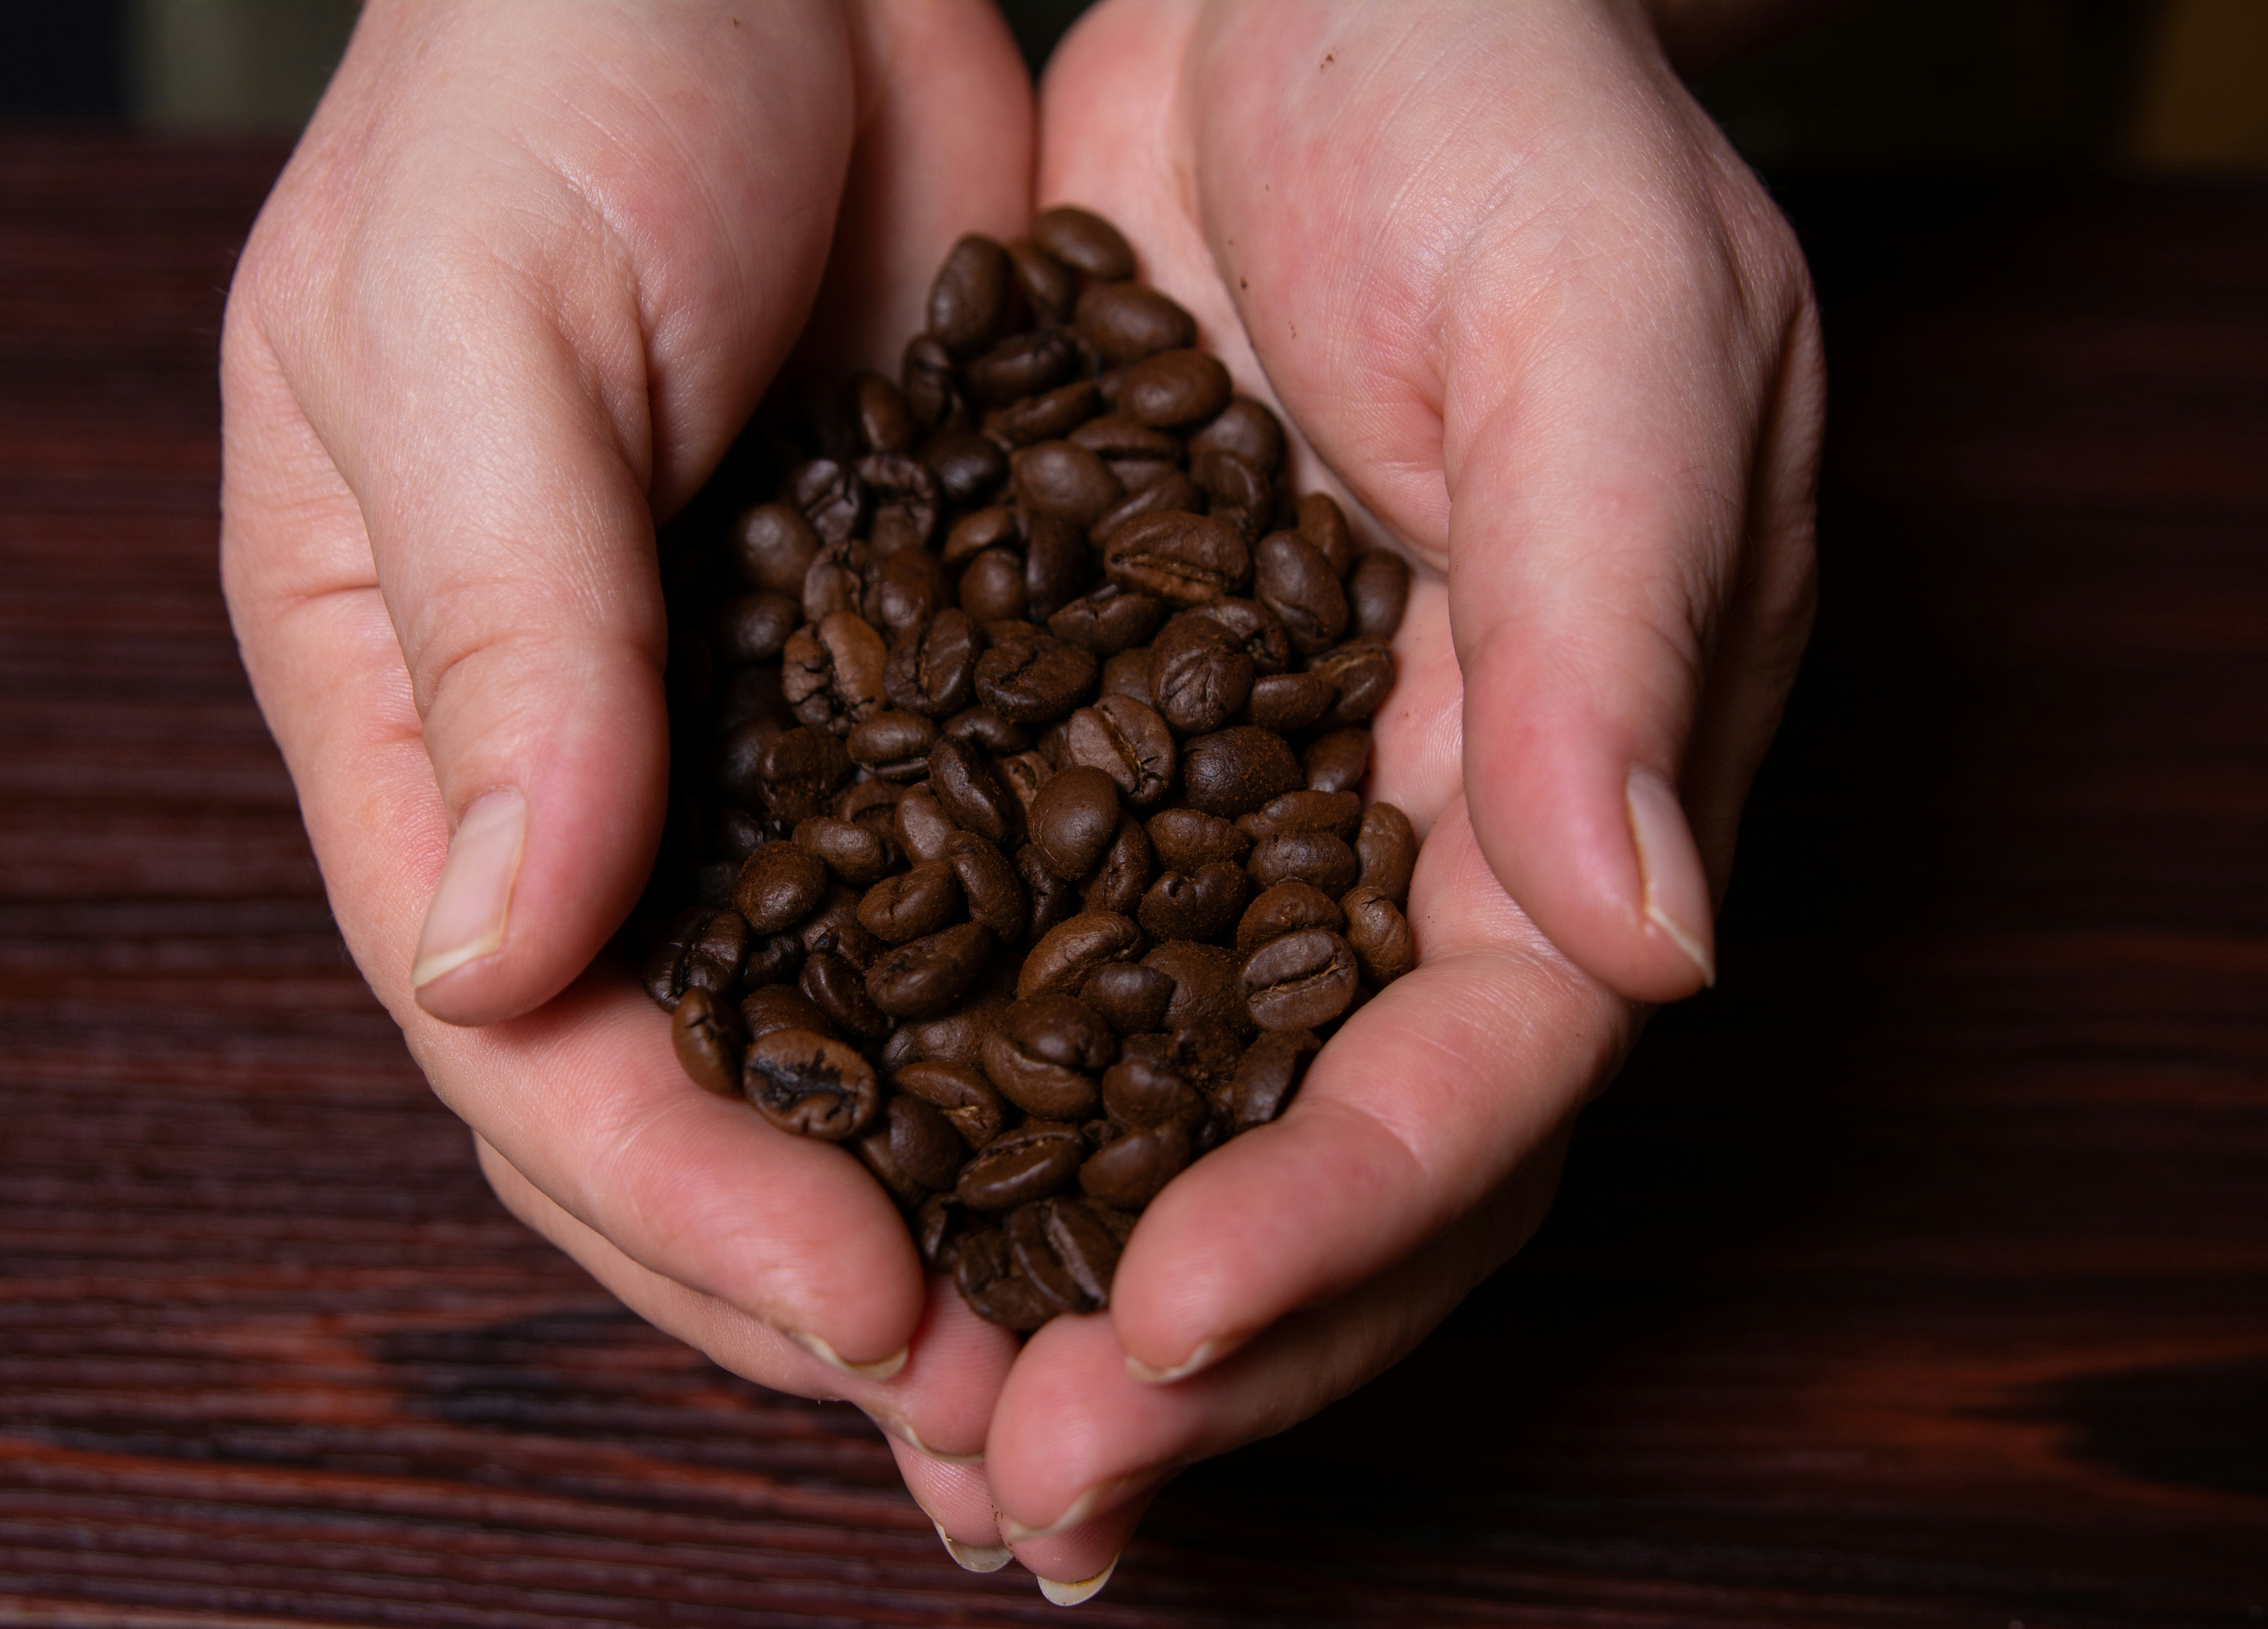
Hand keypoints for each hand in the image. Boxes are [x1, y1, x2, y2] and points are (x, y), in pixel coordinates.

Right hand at [218, 0, 1039, 1550]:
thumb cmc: (551, 77)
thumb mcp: (470, 324)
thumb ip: (500, 635)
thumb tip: (498, 956)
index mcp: (419, 724)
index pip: (539, 1036)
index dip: (687, 1193)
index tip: (859, 1302)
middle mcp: (592, 781)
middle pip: (693, 1100)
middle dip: (828, 1278)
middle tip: (1004, 1434)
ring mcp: (763, 753)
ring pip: (852, 1052)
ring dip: (962, 1217)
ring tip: (1094, 1374)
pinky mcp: (924, 692)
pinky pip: (986, 917)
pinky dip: (1057, 1048)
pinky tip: (1164, 1163)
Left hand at [976, 0, 1823, 1590]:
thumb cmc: (1494, 112)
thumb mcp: (1605, 330)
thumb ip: (1619, 627)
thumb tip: (1647, 946)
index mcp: (1571, 769)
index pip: (1480, 1067)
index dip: (1341, 1214)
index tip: (1164, 1319)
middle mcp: (1418, 831)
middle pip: (1333, 1156)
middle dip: (1199, 1338)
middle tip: (1029, 1482)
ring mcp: (1261, 804)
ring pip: (1179, 1112)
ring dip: (1062, 1283)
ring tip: (925, 1437)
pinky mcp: (1109, 741)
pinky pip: (1043, 973)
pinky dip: (962, 1111)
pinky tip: (853, 1219)